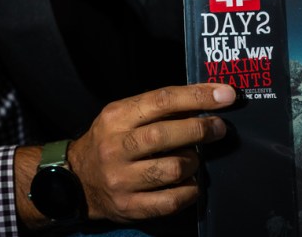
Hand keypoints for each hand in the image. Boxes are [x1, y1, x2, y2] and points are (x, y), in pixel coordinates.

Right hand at [16, 83, 234, 227]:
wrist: (76, 180)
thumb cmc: (108, 142)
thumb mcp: (121, 117)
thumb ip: (155, 110)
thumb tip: (202, 102)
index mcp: (115, 117)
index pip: (160, 100)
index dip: (197, 97)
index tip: (225, 95)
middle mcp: (115, 147)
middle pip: (165, 135)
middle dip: (200, 129)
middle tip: (219, 128)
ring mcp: (121, 179)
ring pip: (172, 169)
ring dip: (193, 163)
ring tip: (195, 159)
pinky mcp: (130, 206)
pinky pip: (172, 200)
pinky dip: (190, 191)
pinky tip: (192, 184)